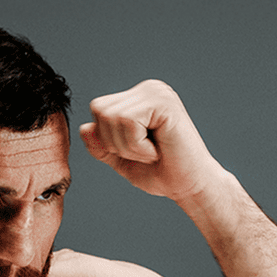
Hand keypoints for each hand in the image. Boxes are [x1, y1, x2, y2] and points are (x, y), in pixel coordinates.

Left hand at [80, 80, 229, 200]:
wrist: (191, 188)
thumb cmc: (162, 173)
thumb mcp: (121, 159)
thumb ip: (100, 145)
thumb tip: (85, 128)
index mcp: (139, 98)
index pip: (98, 109)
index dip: (108, 139)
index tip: (139, 150)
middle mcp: (149, 89)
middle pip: (100, 111)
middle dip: (116, 142)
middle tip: (146, 152)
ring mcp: (158, 93)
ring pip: (111, 117)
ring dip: (128, 146)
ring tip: (153, 152)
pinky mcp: (164, 103)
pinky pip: (127, 122)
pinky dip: (137, 146)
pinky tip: (158, 149)